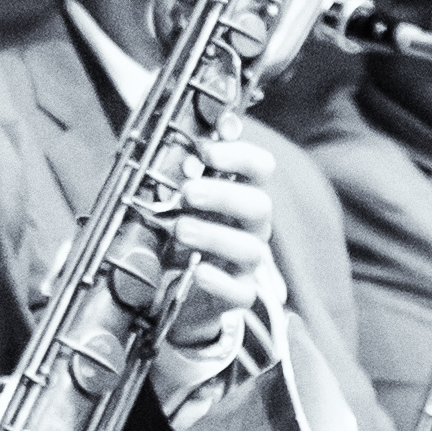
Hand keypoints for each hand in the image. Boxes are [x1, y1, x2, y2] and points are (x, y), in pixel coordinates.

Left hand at [154, 164, 284, 356]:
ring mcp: (247, 261)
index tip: (205, 151)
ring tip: (180, 229)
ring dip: (214, 235)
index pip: (260, 167)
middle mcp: (250, 225)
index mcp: (241, 193)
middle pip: (260, 206)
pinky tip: (197, 271)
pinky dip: (219, 281)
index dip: (239, 155)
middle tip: (187, 192)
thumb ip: (185, 165)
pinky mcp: (238, 293)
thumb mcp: (174, 196)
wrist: (171, 284)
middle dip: (224, 196)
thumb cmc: (178, 228)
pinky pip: (241, 292)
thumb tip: (199, 137)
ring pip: (250, 248)